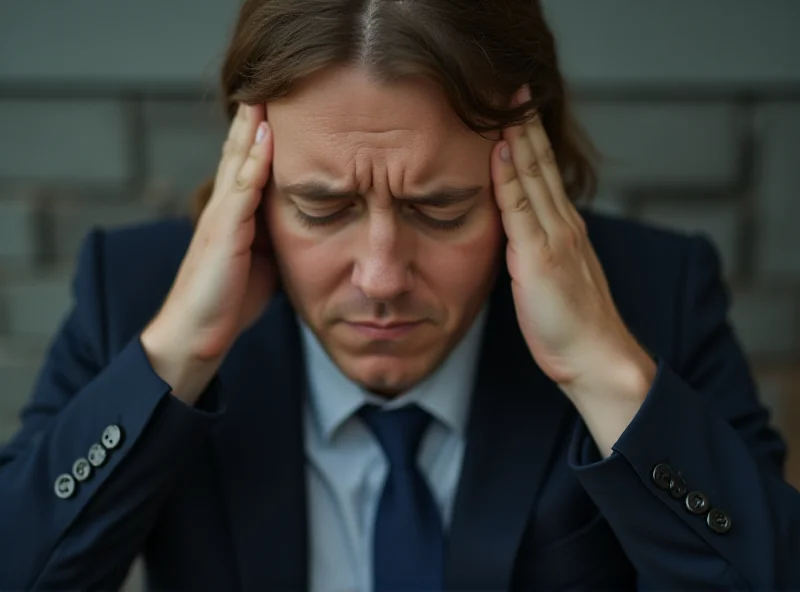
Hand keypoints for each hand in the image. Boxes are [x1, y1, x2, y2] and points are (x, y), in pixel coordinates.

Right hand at [141, 103, 275, 403]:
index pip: (249, 165)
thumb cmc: (227, 301)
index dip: (261, 134)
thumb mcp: (259, 262)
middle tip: (269, 81)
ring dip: (252, 126)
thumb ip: (272, 237)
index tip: (280, 105)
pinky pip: (241, 191)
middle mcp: (225, 208)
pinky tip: (265, 138)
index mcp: (234, 215)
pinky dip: (254, 163)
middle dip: (254, 117)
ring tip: (265, 92)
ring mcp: (222, 217)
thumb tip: (303, 228)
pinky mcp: (223, 233)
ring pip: (239, 162)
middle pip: (241, 152)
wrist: (197, 334)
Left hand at [490, 88, 654, 406]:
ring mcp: (554, 237)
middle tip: (514, 88)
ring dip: (518, 138)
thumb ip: (539, 249)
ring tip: (505, 103)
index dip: (530, 140)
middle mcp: (563, 225)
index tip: (517, 110)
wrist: (595, 356)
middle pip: (541, 164)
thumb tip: (518, 236)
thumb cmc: (571, 325)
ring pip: (533, 177)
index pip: (544, 174)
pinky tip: (501, 151)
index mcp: (565, 229)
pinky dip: (510, 177)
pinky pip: (521, 209)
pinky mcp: (541, 257)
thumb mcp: (553, 278)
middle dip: (526, 125)